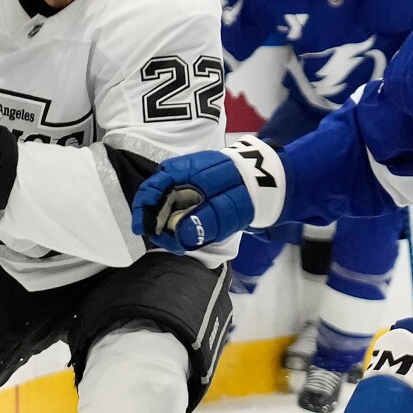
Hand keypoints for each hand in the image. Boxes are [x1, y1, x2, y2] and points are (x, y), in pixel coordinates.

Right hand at [131, 135, 285, 252]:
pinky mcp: (195, 189)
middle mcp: (182, 172)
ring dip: (167, 223)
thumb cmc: (248, 191)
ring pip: (165, 202)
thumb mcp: (229, 209)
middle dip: (155, 222)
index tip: (142, 230)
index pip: (153, 186)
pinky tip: (187, 232)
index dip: (143, 209)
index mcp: (186, 170)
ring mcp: (188, 180)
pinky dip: (177, 219)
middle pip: (156, 196)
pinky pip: (178, 204)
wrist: (269, 180)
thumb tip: (183, 236)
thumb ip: (206, 221)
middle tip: (168, 243)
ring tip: (179, 242)